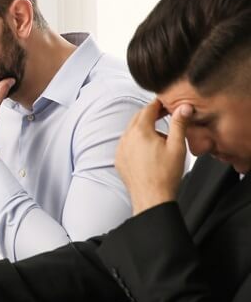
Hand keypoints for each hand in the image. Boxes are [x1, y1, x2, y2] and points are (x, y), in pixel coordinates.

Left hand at [115, 99, 190, 214]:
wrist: (152, 198)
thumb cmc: (166, 174)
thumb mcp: (177, 146)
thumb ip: (179, 124)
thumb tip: (183, 107)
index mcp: (140, 132)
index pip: (148, 109)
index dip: (159, 104)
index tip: (167, 103)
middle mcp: (126, 138)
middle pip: (138, 118)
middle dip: (151, 114)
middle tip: (165, 114)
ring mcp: (120, 149)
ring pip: (131, 131)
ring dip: (144, 128)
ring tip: (161, 138)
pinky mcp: (119, 159)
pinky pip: (127, 144)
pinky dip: (136, 141)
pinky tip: (149, 150)